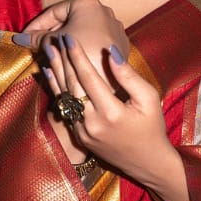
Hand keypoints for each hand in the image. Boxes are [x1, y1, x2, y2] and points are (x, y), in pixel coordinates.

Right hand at [13, 0, 128, 74]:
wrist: (106, 79)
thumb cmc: (78, 55)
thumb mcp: (53, 44)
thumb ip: (37, 38)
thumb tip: (20, 39)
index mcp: (87, 3)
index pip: (54, 12)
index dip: (36, 25)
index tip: (25, 36)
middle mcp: (105, 10)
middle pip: (70, 21)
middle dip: (52, 34)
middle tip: (36, 46)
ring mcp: (115, 27)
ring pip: (84, 32)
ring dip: (67, 42)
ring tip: (52, 55)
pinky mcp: (121, 44)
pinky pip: (96, 42)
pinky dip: (83, 48)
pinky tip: (71, 60)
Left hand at [41, 35, 191, 200]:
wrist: (147, 162)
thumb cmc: (152, 127)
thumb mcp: (149, 98)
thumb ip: (129, 76)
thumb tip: (110, 51)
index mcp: (111, 112)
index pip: (88, 77)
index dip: (77, 56)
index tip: (68, 38)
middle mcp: (93, 123)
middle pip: (72, 86)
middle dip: (62, 61)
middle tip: (53, 40)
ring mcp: (83, 132)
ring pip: (64, 97)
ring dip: (55, 73)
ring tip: (48, 52)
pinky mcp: (80, 137)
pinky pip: (65, 109)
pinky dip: (57, 89)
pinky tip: (51, 73)